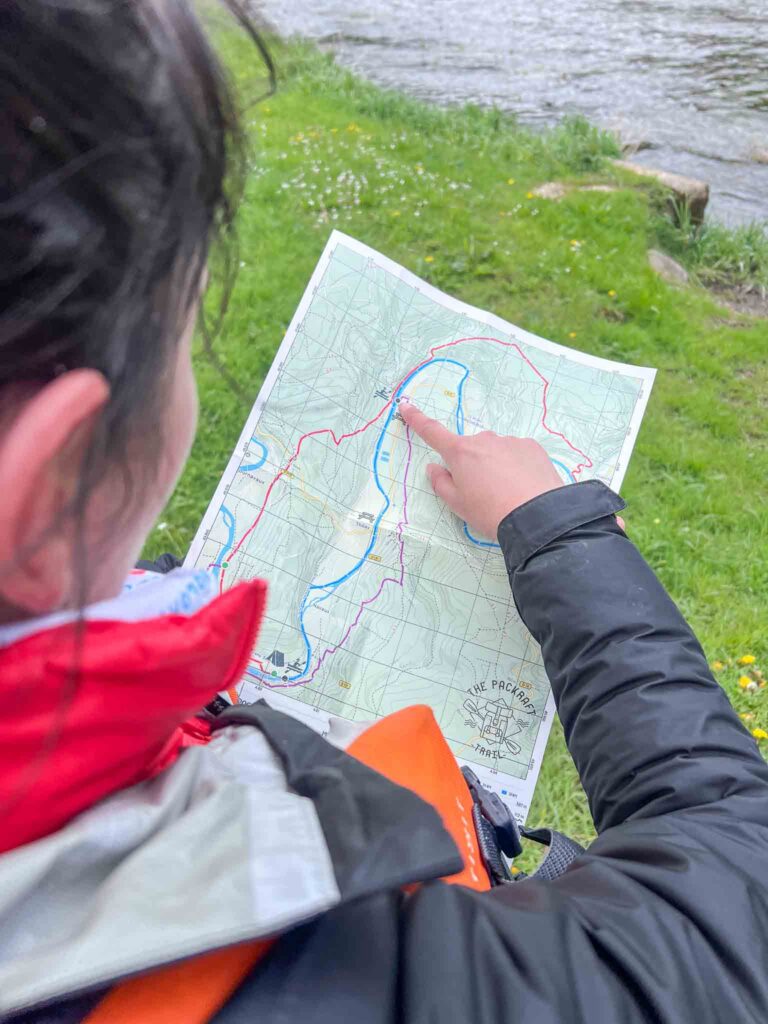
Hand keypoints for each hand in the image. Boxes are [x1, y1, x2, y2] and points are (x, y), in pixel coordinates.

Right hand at [399, 401, 563, 539]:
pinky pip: (517, 454)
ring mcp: (509, 441)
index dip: (417, 419)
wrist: (536, 516)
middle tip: (483, 492)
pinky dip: (517, 467)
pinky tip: (524, 486)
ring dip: (496, 466)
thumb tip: (435, 467)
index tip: (406, 406)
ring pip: (495, 451)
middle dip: (473, 464)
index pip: (432, 432)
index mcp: (460, 453)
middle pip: (470, 449)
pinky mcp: (531, 447)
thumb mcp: (458, 505)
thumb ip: (441, 483)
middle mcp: (483, 440)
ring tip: (508, 493)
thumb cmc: (490, 513)